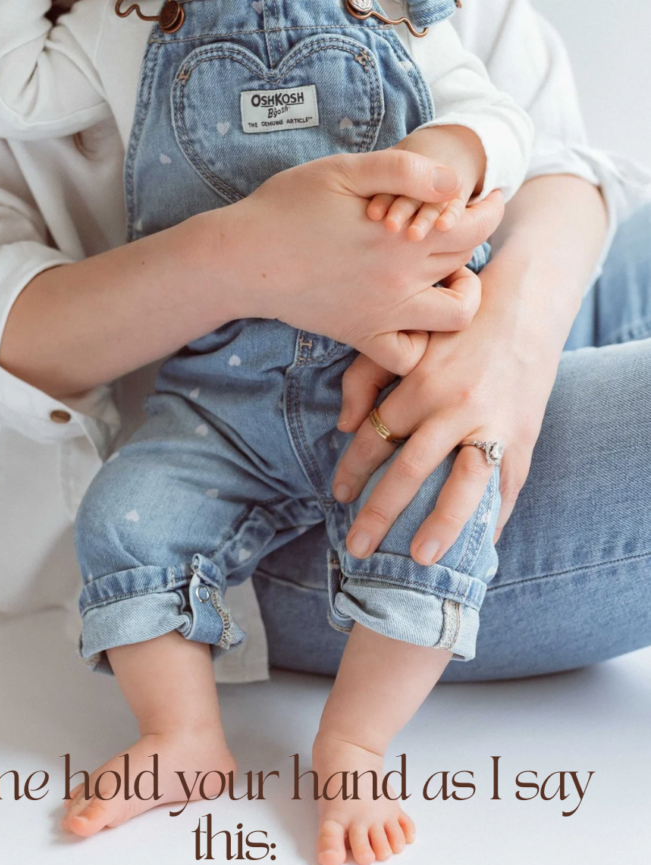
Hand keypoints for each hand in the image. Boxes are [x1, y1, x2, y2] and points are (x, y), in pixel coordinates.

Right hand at [223, 149, 503, 366]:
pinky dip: (419, 344)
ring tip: (445, 276)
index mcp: (402, 236)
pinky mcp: (360, 335)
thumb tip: (455, 182)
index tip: (489, 197)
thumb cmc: (287, 206)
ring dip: (461, 298)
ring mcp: (383, 314)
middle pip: (466, 264)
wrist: (243, 258)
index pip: (474, 227)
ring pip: (454, 319)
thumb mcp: (345, 170)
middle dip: (474, 240)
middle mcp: (400, 281)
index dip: (490, 209)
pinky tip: (411, 317)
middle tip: (462, 224)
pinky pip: (406, 357)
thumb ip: (405, 170)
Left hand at [332, 257, 560, 560]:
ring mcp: (492, 423)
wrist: (527, 305)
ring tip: (420, 559)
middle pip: (409, 470)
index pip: (375, 438)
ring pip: (463, 484)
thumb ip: (366, 377)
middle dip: (379, 512)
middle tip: (356, 548)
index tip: (338, 496)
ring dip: (440, 525)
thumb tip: (345, 426)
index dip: (352, 471)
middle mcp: (454, 407)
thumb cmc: (456, 325)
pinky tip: (478, 547)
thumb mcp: (406, 338)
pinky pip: (505, 485)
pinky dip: (492, 518)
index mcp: (420, 383)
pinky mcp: (522, 435)